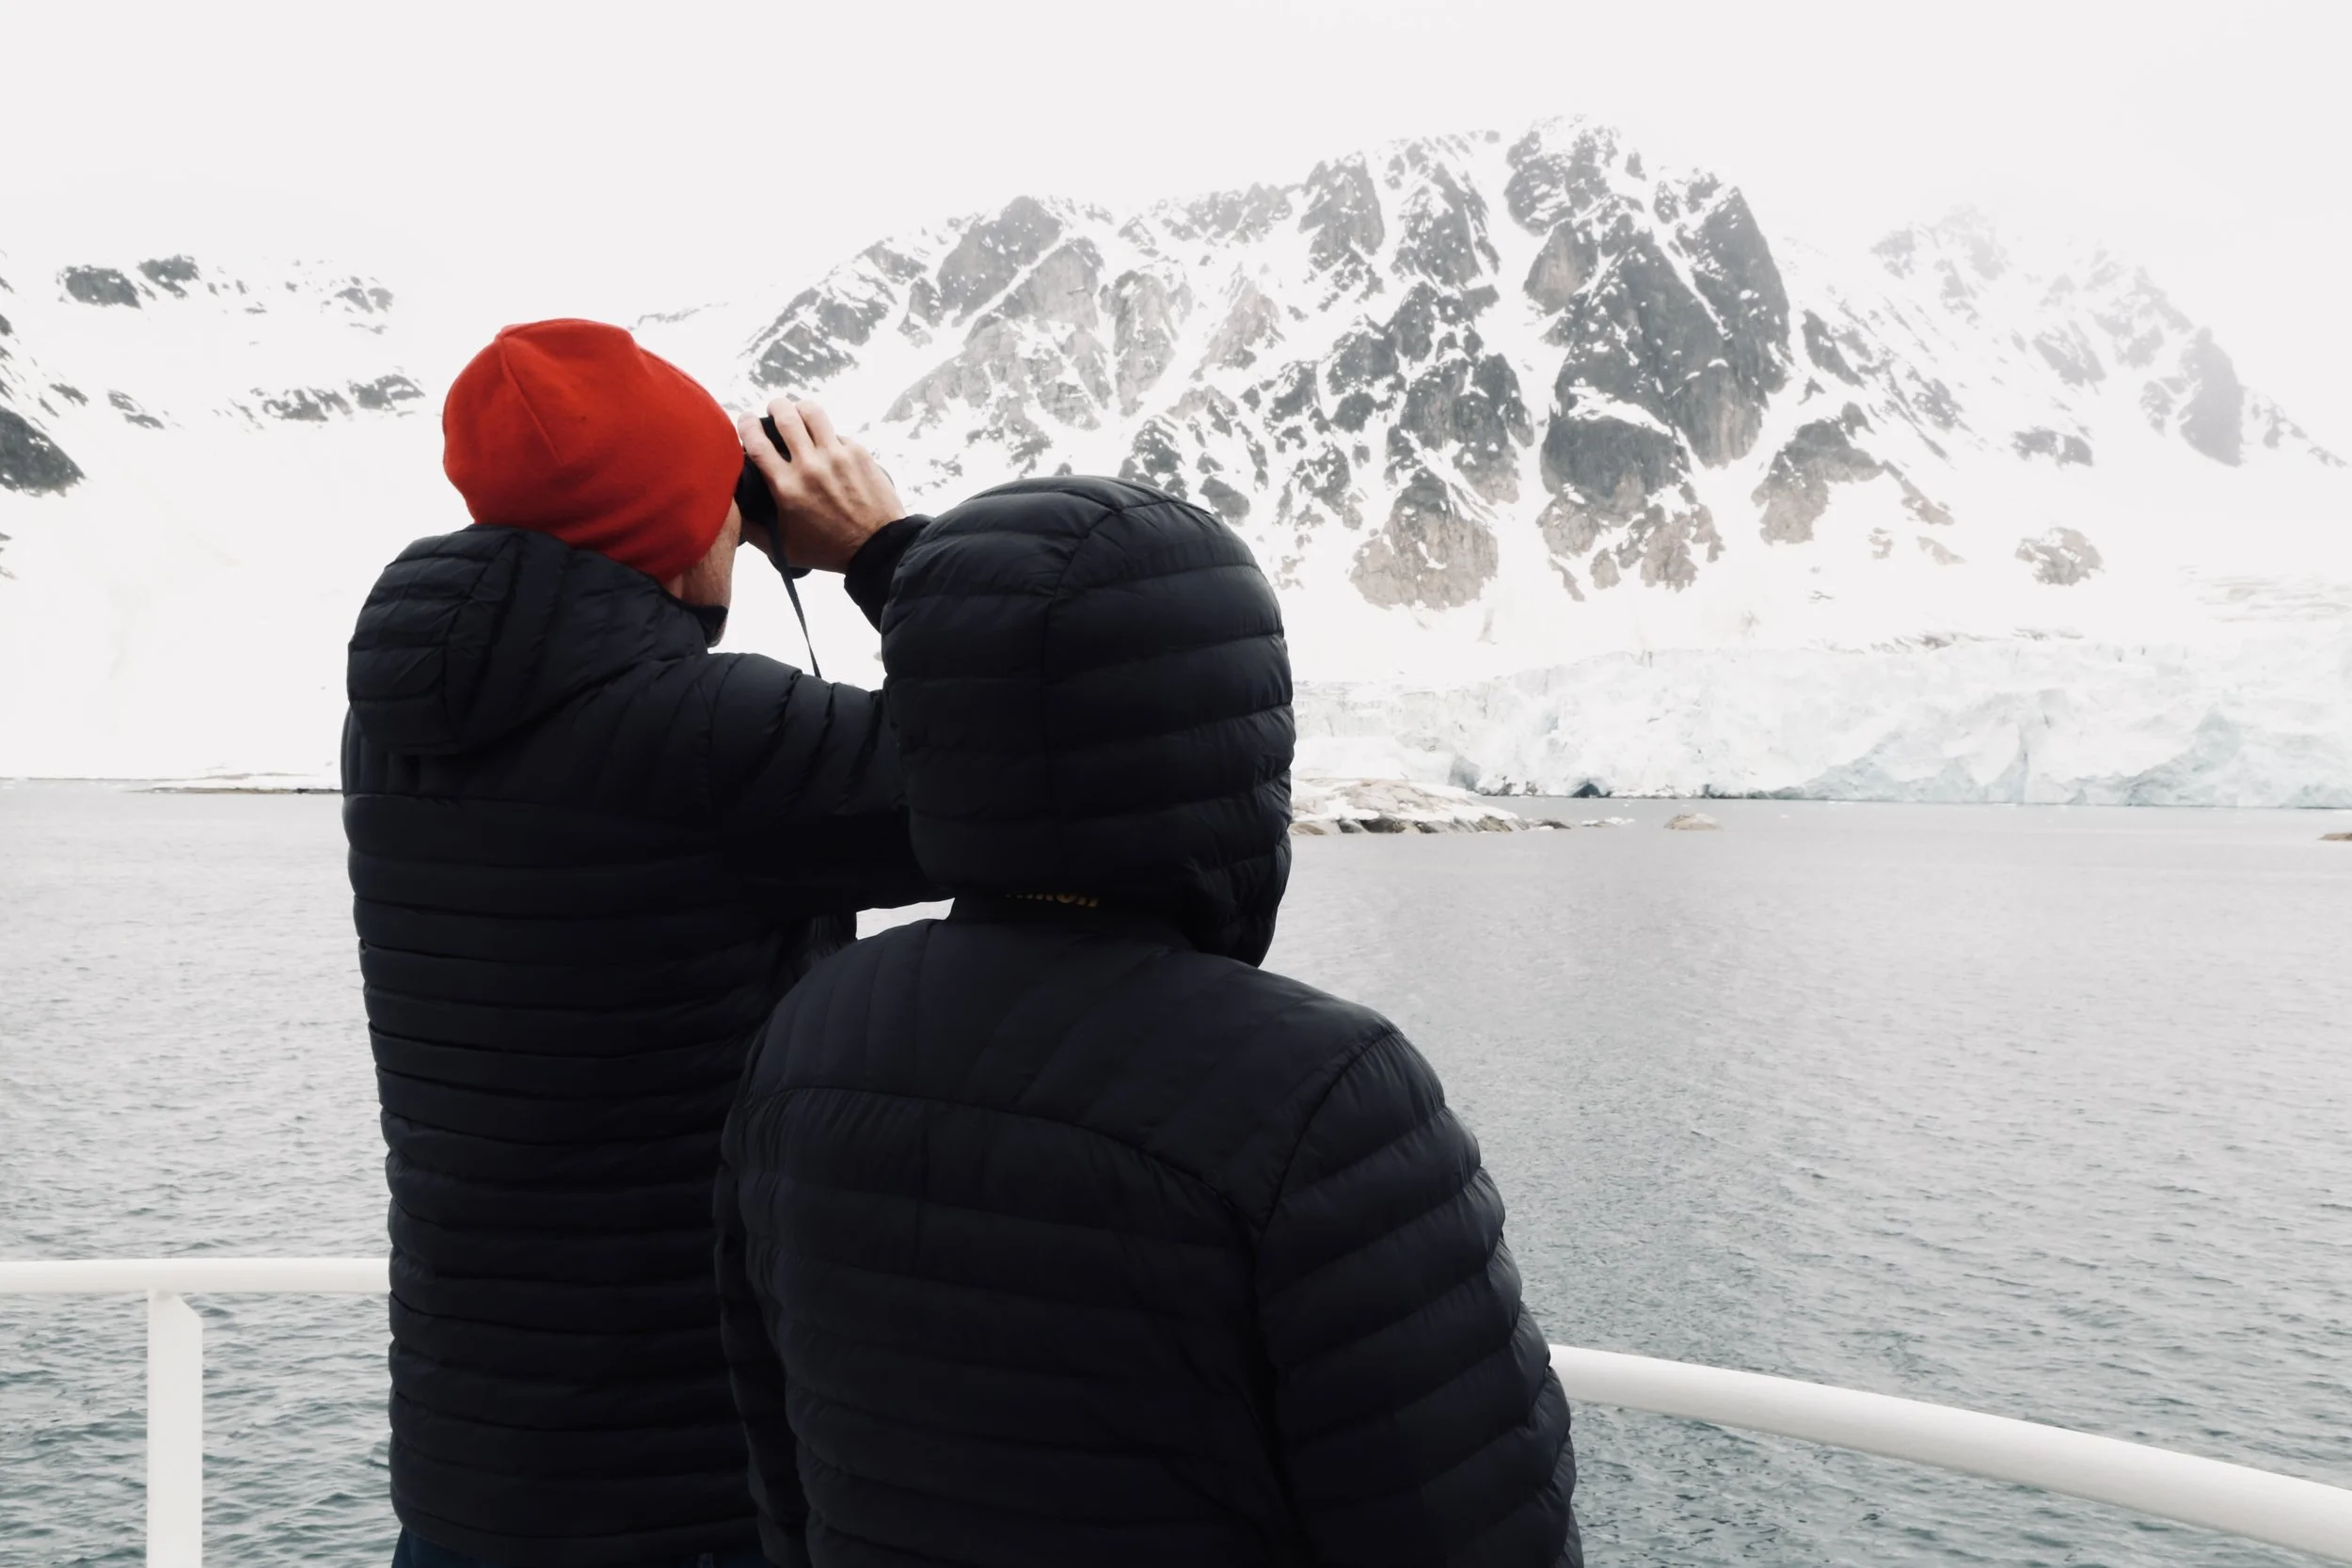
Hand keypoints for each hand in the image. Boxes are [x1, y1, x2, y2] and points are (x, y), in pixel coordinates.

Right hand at [736, 400, 901, 572]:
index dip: (746, 425)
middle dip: (775, 406)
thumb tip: (731, 505)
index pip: (757, 442)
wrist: (876, 548)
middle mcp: (810, 466)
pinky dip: (827, 434)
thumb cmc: (827, 549)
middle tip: (773, 408)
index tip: (744, 420)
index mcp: (786, 487)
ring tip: (797, 411)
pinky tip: (826, 444)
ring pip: (813, 412)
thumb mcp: (782, 546)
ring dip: (800, 407)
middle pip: (785, 416)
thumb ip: (750, 528)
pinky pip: (836, 432)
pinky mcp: (858, 453)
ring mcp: (836, 456)